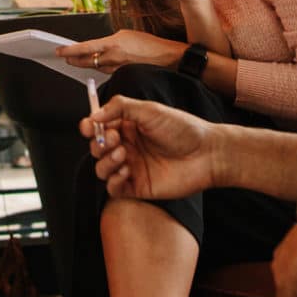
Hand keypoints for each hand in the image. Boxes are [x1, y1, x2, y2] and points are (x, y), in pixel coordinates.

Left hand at [56, 29, 180, 73]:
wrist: (167, 58)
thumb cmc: (150, 45)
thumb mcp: (127, 35)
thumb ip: (110, 41)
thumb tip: (99, 46)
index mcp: (113, 44)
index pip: (85, 48)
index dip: (69, 50)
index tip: (58, 50)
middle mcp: (113, 58)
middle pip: (86, 61)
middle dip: (73, 59)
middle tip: (63, 57)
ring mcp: (117, 69)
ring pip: (95, 67)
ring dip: (85, 64)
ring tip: (74, 61)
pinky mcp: (122, 75)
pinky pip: (106, 72)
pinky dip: (99, 68)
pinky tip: (95, 65)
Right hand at [79, 95, 217, 200]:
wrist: (207, 154)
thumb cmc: (183, 129)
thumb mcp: (150, 110)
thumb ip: (120, 108)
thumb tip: (95, 115)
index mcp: (128, 126)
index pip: (100, 126)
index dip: (89, 126)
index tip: (88, 126)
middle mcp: (127, 146)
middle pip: (97, 147)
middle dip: (99, 143)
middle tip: (114, 139)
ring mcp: (132, 167)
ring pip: (102, 168)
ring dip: (106, 161)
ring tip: (124, 154)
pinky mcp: (137, 187)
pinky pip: (113, 188)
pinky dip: (113, 181)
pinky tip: (126, 171)